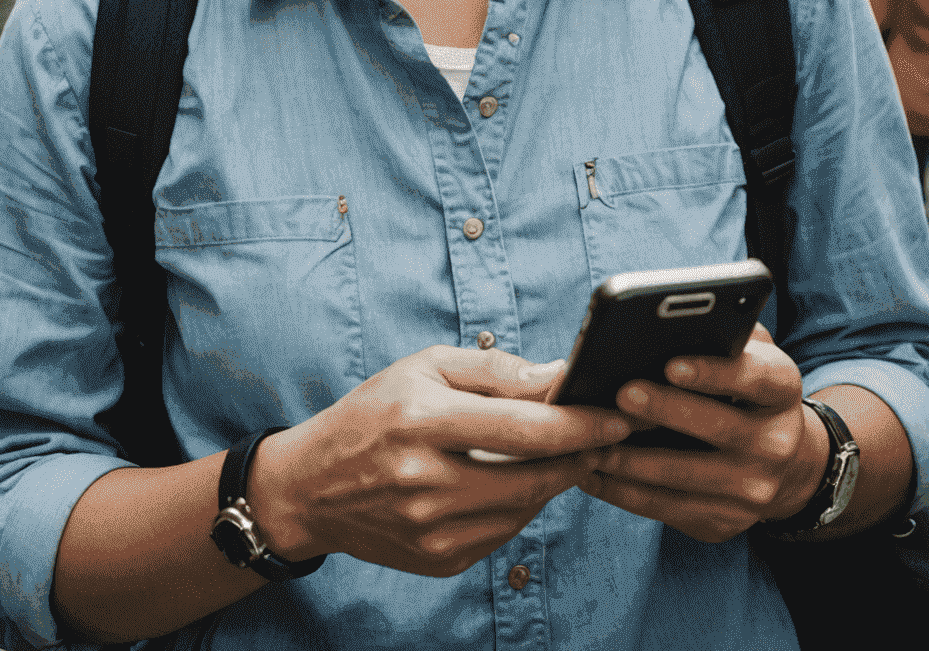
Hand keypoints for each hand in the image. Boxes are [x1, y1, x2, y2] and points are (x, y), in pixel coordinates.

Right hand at [248, 345, 628, 577]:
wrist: (311, 487)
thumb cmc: (372, 413)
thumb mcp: (424, 369)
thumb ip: (493, 369)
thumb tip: (557, 376)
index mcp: (420, 423)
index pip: (521, 428)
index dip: (577, 424)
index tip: (617, 415)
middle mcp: (424, 482)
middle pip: (532, 475)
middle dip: (580, 454)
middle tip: (609, 434)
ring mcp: (431, 530)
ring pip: (524, 507)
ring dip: (555, 478)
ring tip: (567, 449)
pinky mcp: (438, 560)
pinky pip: (504, 532)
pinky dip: (522, 503)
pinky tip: (520, 478)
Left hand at [579, 325, 828, 542]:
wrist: (784, 464)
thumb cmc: (743, 389)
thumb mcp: (748, 355)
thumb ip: (720, 334)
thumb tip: (663, 322)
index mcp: (781, 390)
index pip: (754, 378)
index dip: (714, 371)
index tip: (671, 364)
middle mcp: (776, 442)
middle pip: (719, 428)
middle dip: (665, 410)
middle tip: (621, 395)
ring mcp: (753, 489)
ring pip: (686, 477)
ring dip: (633, 461)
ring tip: (590, 442)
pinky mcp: (725, 521)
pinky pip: (667, 509)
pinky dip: (624, 492)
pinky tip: (591, 473)